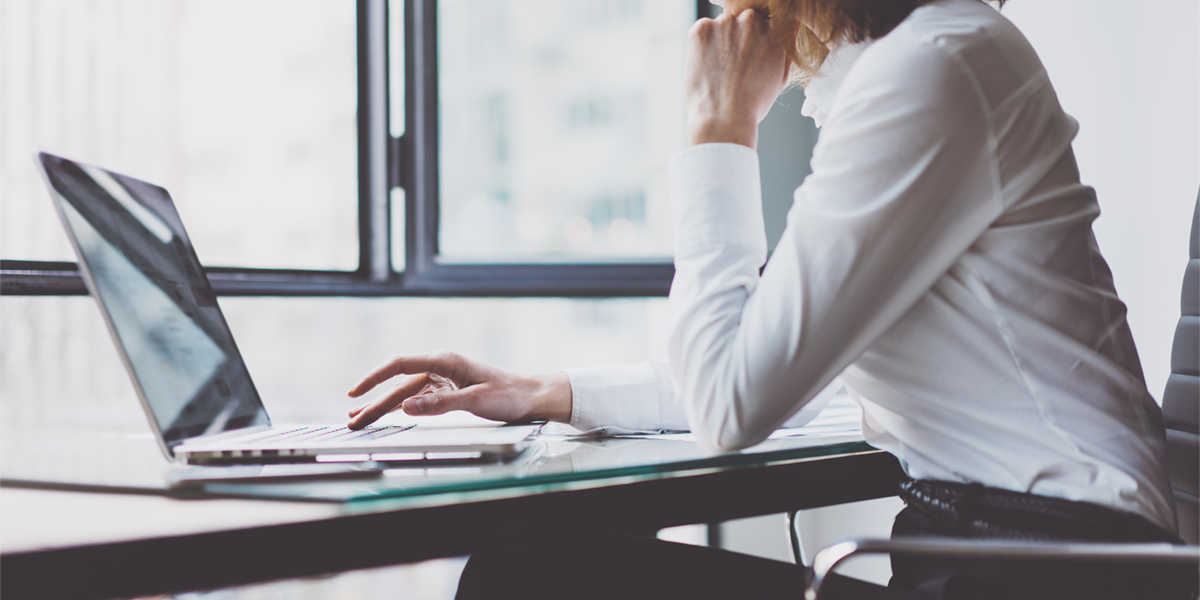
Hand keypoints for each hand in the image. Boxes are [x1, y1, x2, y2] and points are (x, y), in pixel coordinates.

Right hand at [345, 351, 571, 429]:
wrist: (532, 396)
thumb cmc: (510, 394)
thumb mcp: (476, 401)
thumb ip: (439, 404)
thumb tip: (406, 406)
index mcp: (444, 361)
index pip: (399, 365)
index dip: (373, 378)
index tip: (355, 392)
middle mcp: (440, 368)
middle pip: (398, 384)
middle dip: (373, 402)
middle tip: (353, 420)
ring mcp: (443, 380)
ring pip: (405, 394)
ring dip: (383, 407)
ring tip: (361, 421)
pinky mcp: (448, 392)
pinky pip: (418, 400)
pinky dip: (401, 409)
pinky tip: (388, 416)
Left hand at [684, 5, 792, 147]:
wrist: (724, 118)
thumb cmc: (752, 103)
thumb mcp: (780, 76)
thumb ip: (785, 47)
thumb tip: (787, 29)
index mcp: (775, 30)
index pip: (767, 20)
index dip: (758, 38)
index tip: (751, 52)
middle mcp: (752, 20)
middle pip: (744, 20)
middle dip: (739, 37)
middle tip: (733, 65)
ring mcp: (725, 23)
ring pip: (722, 25)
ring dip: (720, 40)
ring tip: (719, 70)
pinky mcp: (701, 29)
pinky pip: (701, 30)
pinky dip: (701, 45)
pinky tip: (706, 66)